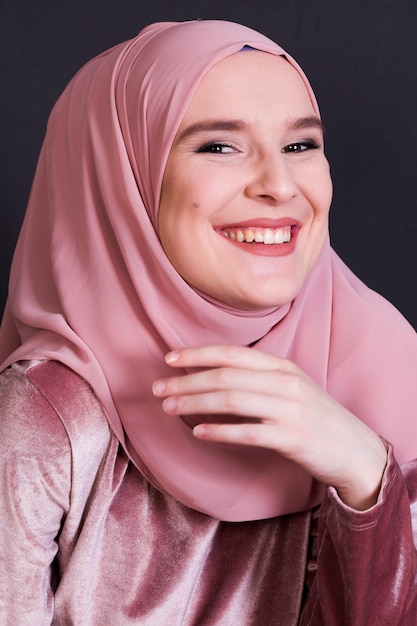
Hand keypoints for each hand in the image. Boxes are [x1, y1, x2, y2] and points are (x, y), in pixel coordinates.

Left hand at [152, 345, 387, 510]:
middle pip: (226, 376)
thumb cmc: (316, 417)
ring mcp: (290, 409)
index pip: (232, 353)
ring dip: (195, 402)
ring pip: (231, 400)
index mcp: (282, 366)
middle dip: (187, 380)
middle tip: (158, 388)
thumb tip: (213, 377)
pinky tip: (198, 432)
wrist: (355, 449)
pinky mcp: (292, 437)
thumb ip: (259, 378)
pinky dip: (220, 431)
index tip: (168, 358)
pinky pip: (247, 432)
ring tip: (169, 407)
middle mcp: (285, 383)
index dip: (197, 353)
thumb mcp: (291, 388)